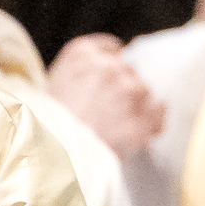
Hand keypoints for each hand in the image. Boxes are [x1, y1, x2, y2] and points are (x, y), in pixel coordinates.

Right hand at [45, 35, 165, 153]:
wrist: (51, 157)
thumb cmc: (45, 127)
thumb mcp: (50, 87)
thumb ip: (78, 73)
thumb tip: (102, 75)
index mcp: (82, 54)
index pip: (109, 48)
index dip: (110, 67)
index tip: (108, 80)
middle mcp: (108, 67)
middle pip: (128, 70)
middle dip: (122, 88)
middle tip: (108, 110)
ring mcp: (128, 91)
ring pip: (143, 90)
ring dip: (136, 105)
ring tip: (118, 126)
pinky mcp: (142, 118)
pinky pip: (159, 110)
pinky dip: (154, 121)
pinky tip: (142, 132)